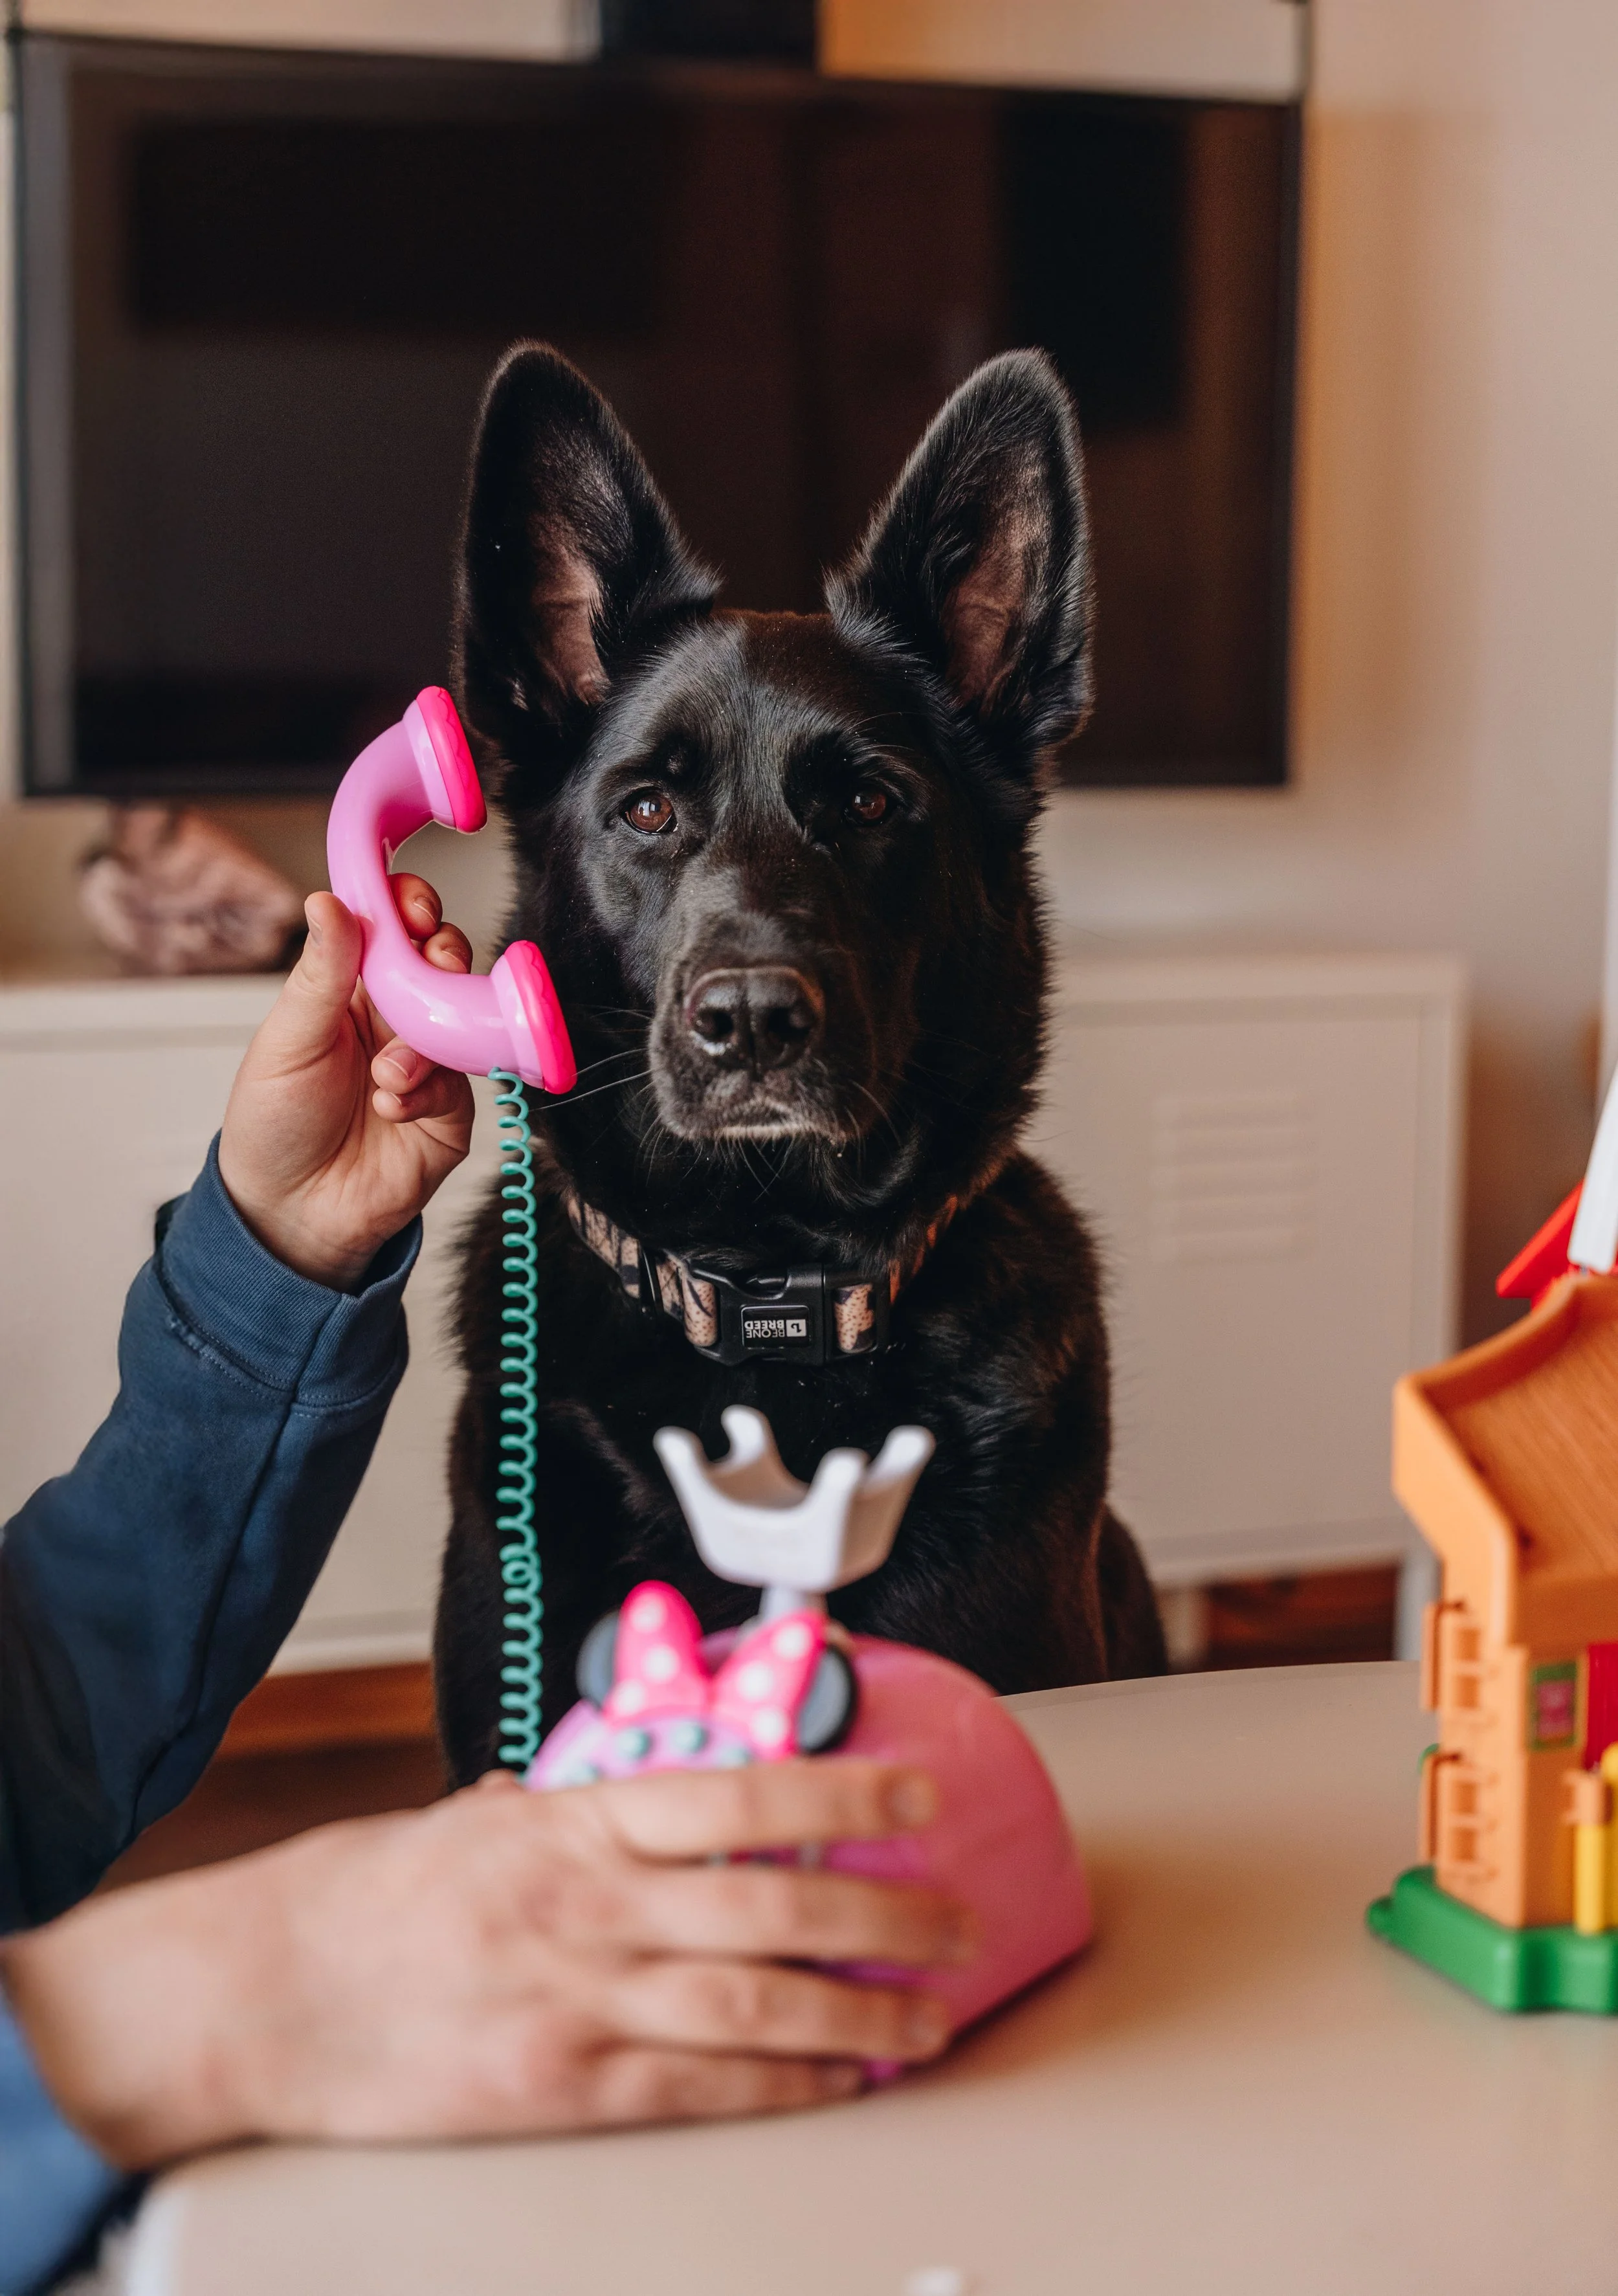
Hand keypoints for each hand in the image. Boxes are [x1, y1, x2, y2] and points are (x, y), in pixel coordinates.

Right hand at [1, 1762, 970, 2167]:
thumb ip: (573, 1808)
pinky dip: (784, 2085)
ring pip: (752, 2005)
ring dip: (857, 2009)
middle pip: (769, 1906)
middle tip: (959, 1918)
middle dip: (883, 1912)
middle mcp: (589, 1905)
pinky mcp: (559, 2088)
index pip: (736, 1794)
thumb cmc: (371, 1896)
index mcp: (574, 1821)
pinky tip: (843, 2077)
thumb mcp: (481, 1816)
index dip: (838, 1795)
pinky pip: (698, 2090)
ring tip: (931, 2011)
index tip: (914, 1795)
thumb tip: (643, 1793)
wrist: (267, 1992)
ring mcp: (577, 2001)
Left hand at [218, 880, 474, 1288]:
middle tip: (429, 960)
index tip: (411, 902)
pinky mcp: (450, 1110)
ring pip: (461, 1015)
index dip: (407, 906)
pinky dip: (427, 1088)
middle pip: (441, 960)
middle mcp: (393, 1018)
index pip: (390, 927)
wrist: (291, 1215)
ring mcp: (427, 1062)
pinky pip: (461, 1079)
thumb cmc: (273, 1125)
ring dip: (426, 1035)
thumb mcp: (286, 1041)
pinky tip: (392, 1106)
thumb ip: (319, 972)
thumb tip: (328, 901)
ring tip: (386, 1073)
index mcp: (348, 989)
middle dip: (441, 953)